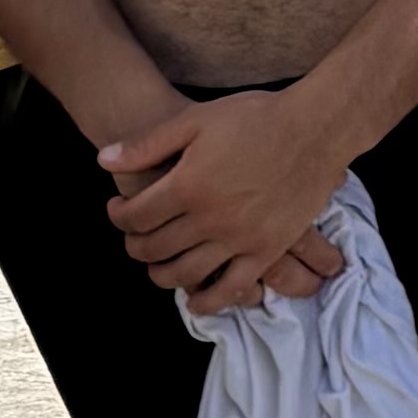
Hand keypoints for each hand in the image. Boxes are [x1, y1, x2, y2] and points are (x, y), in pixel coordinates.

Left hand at [96, 94, 346, 311]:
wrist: (315, 128)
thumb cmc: (255, 117)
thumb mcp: (194, 120)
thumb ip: (147, 144)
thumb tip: (102, 159)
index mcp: (188, 185)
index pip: (136, 216)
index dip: (119, 216)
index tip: (118, 209)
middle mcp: (210, 218)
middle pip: (155, 247)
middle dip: (135, 245)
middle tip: (132, 238)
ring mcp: (239, 238)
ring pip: (186, 272)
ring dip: (161, 274)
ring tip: (156, 265)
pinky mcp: (267, 250)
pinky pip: (233, 288)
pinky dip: (209, 300)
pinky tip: (195, 299)